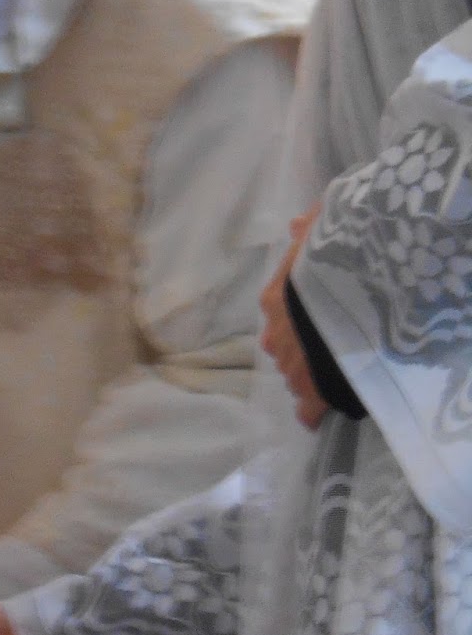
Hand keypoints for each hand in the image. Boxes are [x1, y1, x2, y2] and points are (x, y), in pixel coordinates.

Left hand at [259, 205, 325, 428]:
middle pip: (285, 345)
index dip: (299, 312)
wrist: (359, 303)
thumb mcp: (326, 238)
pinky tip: (331, 404)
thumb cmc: (341, 266)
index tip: (319, 314)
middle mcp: (275, 336)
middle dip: (304, 346)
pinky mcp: (312, 394)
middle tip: (333, 342)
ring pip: (295, 374)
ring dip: (311, 372)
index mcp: (275, 299)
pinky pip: (308, 410)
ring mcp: (292, 368)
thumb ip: (310, 233)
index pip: (277, 308)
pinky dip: (316, 409)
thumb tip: (296, 224)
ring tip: (339, 369)